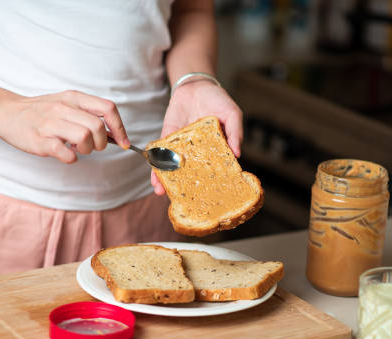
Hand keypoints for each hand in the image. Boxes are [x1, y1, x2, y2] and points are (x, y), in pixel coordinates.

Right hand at [0, 90, 128, 163]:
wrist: (6, 112)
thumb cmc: (41, 111)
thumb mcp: (66, 103)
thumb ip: (89, 114)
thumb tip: (114, 134)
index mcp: (74, 98)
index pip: (108, 108)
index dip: (120, 128)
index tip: (123, 142)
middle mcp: (63, 108)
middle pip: (98, 127)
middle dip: (101, 143)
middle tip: (91, 146)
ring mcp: (51, 124)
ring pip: (84, 138)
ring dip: (87, 150)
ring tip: (77, 148)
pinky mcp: (40, 140)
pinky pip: (65, 153)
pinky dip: (71, 158)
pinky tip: (66, 154)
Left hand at [151, 80, 242, 194]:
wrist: (196, 85)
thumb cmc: (218, 100)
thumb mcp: (233, 114)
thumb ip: (236, 133)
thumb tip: (238, 155)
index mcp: (214, 150)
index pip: (212, 170)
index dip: (209, 184)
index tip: (206, 198)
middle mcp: (197, 152)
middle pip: (190, 173)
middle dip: (184, 187)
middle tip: (179, 200)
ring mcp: (181, 146)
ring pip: (173, 166)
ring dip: (166, 179)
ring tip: (161, 192)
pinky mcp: (167, 138)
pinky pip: (160, 153)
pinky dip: (155, 164)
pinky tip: (153, 175)